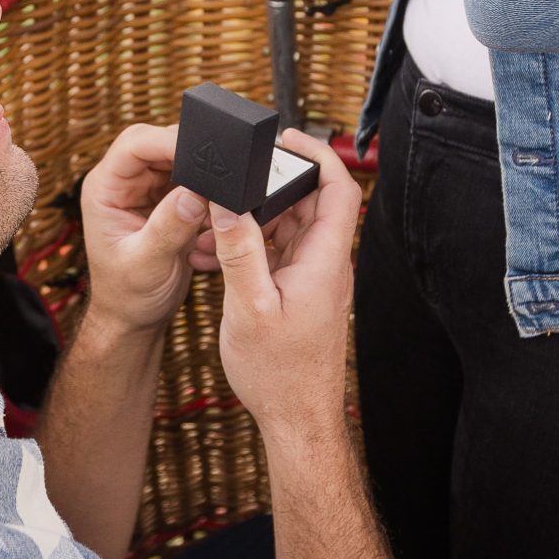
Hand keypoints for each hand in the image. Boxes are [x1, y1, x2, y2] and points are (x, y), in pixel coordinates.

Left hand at [79, 122, 213, 338]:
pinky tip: (219, 207)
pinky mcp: (169, 201)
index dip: (167, 141)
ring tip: (223, 191)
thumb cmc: (127, 296)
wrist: (134, 319)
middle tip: (222, 168)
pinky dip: (209, 190)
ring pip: (181, 159)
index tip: (201, 151)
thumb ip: (168, 228)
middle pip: (160, 143)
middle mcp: (124, 183)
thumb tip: (194, 194)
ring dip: (203, 173)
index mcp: (105, 190)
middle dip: (192, 153)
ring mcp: (147, 190)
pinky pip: (194, 180)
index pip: (134, 145)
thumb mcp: (146, 264)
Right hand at [211, 130, 359, 455]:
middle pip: (311, 202)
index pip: (338, 189)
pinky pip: (283, 252)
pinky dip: (257, 242)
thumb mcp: (249, 308)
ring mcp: (316, 280)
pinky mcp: (302, 294)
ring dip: (260, 215)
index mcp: (325, 262)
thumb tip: (227, 201)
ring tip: (220, 214)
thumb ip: (239, 251)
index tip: (287, 137)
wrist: (297, 421)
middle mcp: (327, 265)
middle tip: (237, 172)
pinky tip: (225, 248)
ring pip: (293, 227)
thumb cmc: (280, 375)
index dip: (317, 155)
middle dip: (274, 182)